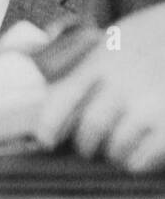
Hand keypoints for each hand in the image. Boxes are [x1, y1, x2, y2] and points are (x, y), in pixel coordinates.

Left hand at [35, 3, 164, 171]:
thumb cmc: (155, 36)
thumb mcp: (117, 37)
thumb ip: (88, 59)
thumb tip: (43, 73)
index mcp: (103, 61)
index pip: (62, 98)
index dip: (49, 126)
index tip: (47, 140)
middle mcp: (123, 84)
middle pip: (89, 130)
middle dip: (86, 145)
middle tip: (89, 147)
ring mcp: (149, 106)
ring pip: (115, 148)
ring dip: (113, 153)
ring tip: (117, 148)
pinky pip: (142, 159)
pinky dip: (136, 162)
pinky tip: (139, 153)